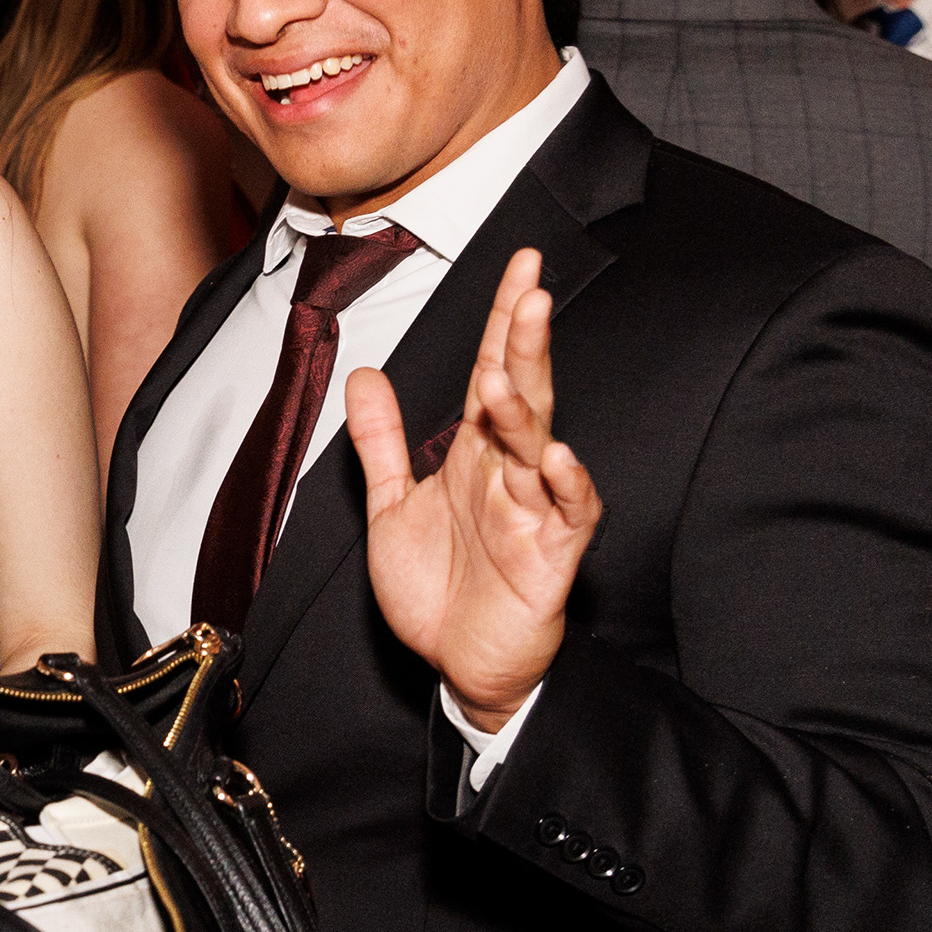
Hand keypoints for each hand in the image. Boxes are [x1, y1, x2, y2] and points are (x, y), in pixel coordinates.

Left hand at [347, 248, 601, 730]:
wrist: (459, 666)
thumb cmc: (438, 588)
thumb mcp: (391, 505)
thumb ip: (381, 441)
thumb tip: (365, 374)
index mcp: (475, 454)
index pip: (493, 371)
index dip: (505, 320)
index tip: (521, 265)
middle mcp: (509, 473)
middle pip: (522, 396)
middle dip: (526, 344)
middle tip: (533, 288)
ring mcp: (534, 512)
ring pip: (540, 448)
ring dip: (527, 410)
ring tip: (505, 374)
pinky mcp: (550, 557)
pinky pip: (566, 514)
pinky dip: (564, 485)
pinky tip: (555, 456)